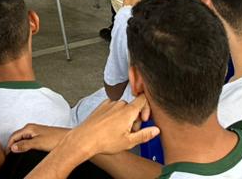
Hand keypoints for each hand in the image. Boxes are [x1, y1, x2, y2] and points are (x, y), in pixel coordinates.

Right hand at [8, 123, 70, 154]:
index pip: (13, 136)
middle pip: (17, 136)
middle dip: (12, 144)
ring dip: (18, 145)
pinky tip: (25, 150)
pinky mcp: (40, 135)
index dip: (8, 145)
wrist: (67, 138)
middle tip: (9, 154)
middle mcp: (31, 128)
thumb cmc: (55, 138)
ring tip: (16, 153)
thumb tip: (13, 147)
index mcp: (29, 128)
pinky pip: (28, 140)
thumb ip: (24, 145)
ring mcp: (36, 131)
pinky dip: (24, 145)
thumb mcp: (37, 143)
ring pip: (22, 138)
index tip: (6, 153)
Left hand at [14, 98, 158, 158]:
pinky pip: (113, 108)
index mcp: (128, 111)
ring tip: (118, 132)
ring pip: (123, 108)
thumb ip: (144, 134)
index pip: (143, 99)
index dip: (147, 109)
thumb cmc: (105, 141)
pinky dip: (114, 115)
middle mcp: (119, 104)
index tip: (144, 120)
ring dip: (124, 118)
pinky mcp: (101, 106)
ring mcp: (109, 104)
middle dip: (134, 119)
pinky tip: (110, 127)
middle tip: (129, 132)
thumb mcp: (129, 142)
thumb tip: (156, 130)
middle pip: (133, 107)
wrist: (85, 138)